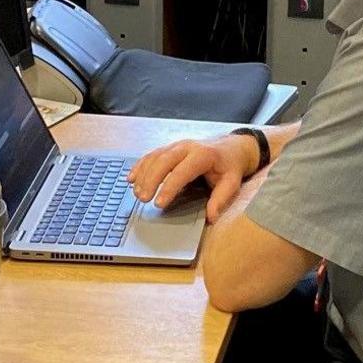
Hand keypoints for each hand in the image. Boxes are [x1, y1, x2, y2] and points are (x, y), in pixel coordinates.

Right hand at [127, 134, 260, 223]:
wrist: (232, 148)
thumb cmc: (230, 167)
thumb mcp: (232, 183)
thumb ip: (221, 199)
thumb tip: (211, 217)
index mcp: (203, 155)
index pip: (182, 171)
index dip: (169, 187)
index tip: (159, 203)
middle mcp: (187, 147)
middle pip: (163, 161)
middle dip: (151, 180)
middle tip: (143, 199)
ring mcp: (176, 146)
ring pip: (155, 157)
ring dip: (143, 174)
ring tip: (136, 193)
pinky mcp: (170, 148)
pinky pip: (151, 155)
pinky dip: (140, 166)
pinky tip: (131, 178)